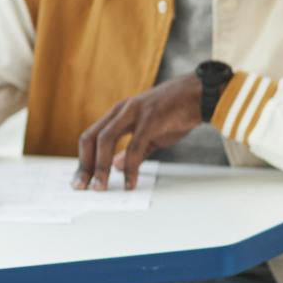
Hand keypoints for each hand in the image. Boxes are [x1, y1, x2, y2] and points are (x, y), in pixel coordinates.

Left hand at [75, 75, 203, 190]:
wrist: (200, 95)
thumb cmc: (177, 113)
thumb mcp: (150, 133)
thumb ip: (133, 150)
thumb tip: (117, 166)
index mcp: (119, 114)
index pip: (90, 137)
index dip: (83, 160)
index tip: (82, 180)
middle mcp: (122, 111)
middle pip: (91, 138)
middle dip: (85, 165)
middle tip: (82, 187)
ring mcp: (135, 113)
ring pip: (106, 140)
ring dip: (100, 166)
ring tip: (101, 187)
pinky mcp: (151, 119)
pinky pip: (135, 146)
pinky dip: (131, 167)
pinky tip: (129, 182)